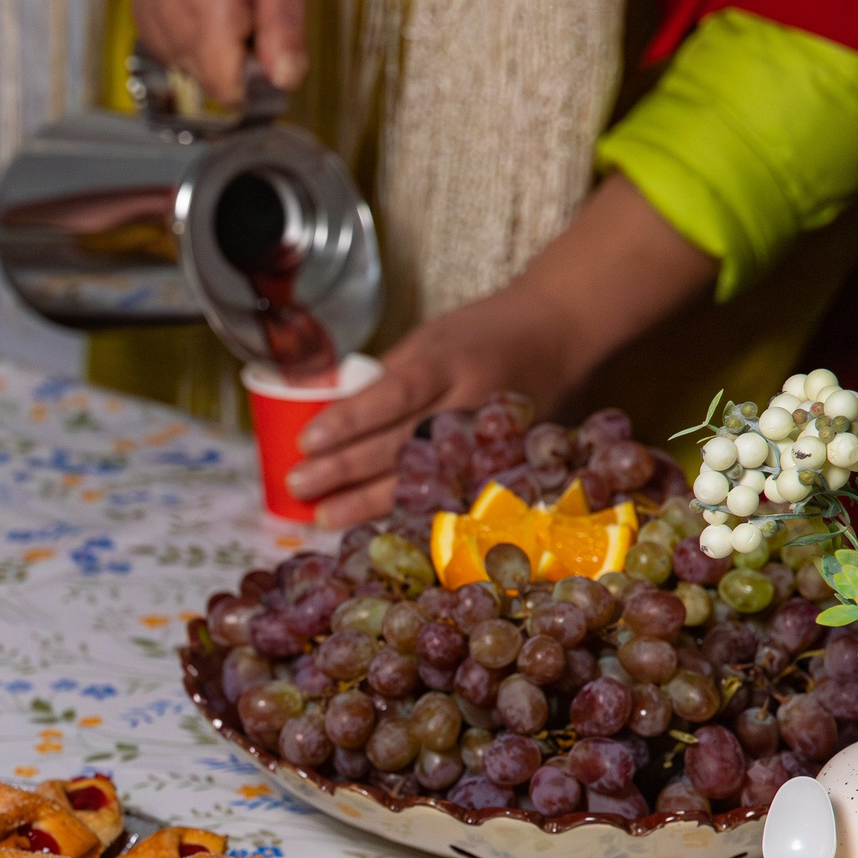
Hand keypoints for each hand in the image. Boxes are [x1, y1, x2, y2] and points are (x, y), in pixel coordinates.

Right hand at [131, 0, 304, 107]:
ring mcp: (152, 19)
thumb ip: (284, 28)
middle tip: (249, 12)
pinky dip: (190, 34)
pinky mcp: (142, 14)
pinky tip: (202, 3)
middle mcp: (172, 20)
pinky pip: (171, 47)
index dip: (255, 79)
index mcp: (208, 13)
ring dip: (213, 46)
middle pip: (209, 81)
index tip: (267, 51)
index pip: (229, 92)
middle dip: (234, 59)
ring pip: (190, 66)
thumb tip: (284, 79)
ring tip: (224, 1)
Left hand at [286, 174, 716, 527]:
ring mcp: (486, 440)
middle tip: (298, 485)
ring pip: (421, 478)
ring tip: (322, 516)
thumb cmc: (482, 333)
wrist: (560, 334)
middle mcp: (469, 403)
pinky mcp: (498, 464)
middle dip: (345, 469)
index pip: (394, 394)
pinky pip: (444, 493)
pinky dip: (404, 510)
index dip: (349, 420)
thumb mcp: (430, 338)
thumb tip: (331, 416)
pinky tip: (371, 525)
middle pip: (401, 443)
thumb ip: (386, 377)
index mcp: (449, 362)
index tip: (306, 441)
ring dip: (366, 500)